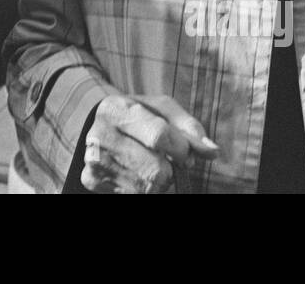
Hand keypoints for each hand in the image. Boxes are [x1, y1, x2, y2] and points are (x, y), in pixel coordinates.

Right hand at [80, 95, 218, 193]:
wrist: (98, 128)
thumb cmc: (138, 116)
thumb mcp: (161, 110)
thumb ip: (188, 127)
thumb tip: (212, 151)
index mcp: (116, 108)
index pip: (159, 136)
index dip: (181, 148)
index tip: (185, 151)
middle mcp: (100, 134)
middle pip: (156, 169)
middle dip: (171, 169)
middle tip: (168, 161)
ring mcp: (95, 160)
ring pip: (147, 187)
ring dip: (159, 180)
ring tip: (150, 165)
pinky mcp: (92, 180)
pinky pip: (134, 195)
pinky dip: (145, 189)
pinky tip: (137, 174)